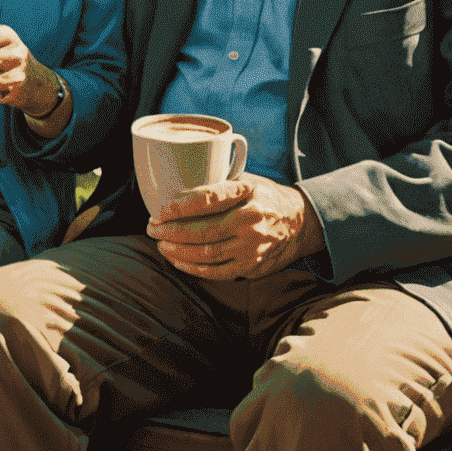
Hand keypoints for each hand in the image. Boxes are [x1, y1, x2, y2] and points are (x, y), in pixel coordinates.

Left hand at [147, 175, 325, 280]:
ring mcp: (252, 246)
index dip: (180, 206)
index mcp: (247, 191)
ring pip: (206, 253)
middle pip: (203, 230)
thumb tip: (174, 183)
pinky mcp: (251, 265)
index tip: (160, 210)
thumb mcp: (246, 179)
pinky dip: (191, 267)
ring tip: (160, 242)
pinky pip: (216, 272)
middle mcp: (251, 219)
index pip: (209, 199)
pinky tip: (176, 259)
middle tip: (152, 227)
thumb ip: (217, 181)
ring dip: (177, 250)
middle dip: (171, 231)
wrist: (299, 222)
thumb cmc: (263, 196)